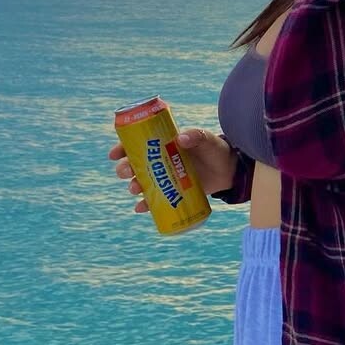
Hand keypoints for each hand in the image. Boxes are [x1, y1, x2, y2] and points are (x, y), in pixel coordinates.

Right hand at [108, 103, 237, 210]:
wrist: (229, 170)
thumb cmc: (215, 149)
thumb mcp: (207, 139)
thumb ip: (195, 136)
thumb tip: (180, 138)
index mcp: (163, 144)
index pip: (137, 144)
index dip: (122, 149)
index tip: (114, 155)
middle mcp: (160, 161)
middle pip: (134, 165)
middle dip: (125, 169)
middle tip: (126, 172)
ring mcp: (165, 178)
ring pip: (141, 183)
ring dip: (134, 186)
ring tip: (135, 189)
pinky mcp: (173, 193)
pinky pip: (155, 201)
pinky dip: (146, 205)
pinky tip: (140, 208)